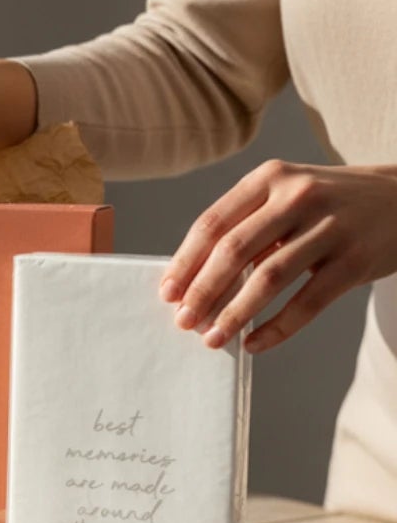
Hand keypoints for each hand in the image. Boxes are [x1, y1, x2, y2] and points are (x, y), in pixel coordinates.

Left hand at [162, 160, 396, 353]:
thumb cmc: (330, 205)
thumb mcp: (287, 197)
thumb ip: (247, 227)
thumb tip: (194, 281)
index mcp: (269, 179)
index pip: (212, 224)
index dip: (185, 262)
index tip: (166, 293)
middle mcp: (297, 196)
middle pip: (234, 251)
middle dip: (202, 292)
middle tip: (183, 322)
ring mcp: (330, 227)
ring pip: (268, 278)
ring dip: (234, 314)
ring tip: (212, 338)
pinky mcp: (355, 259)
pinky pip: (308, 302)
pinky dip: (276, 327)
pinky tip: (254, 343)